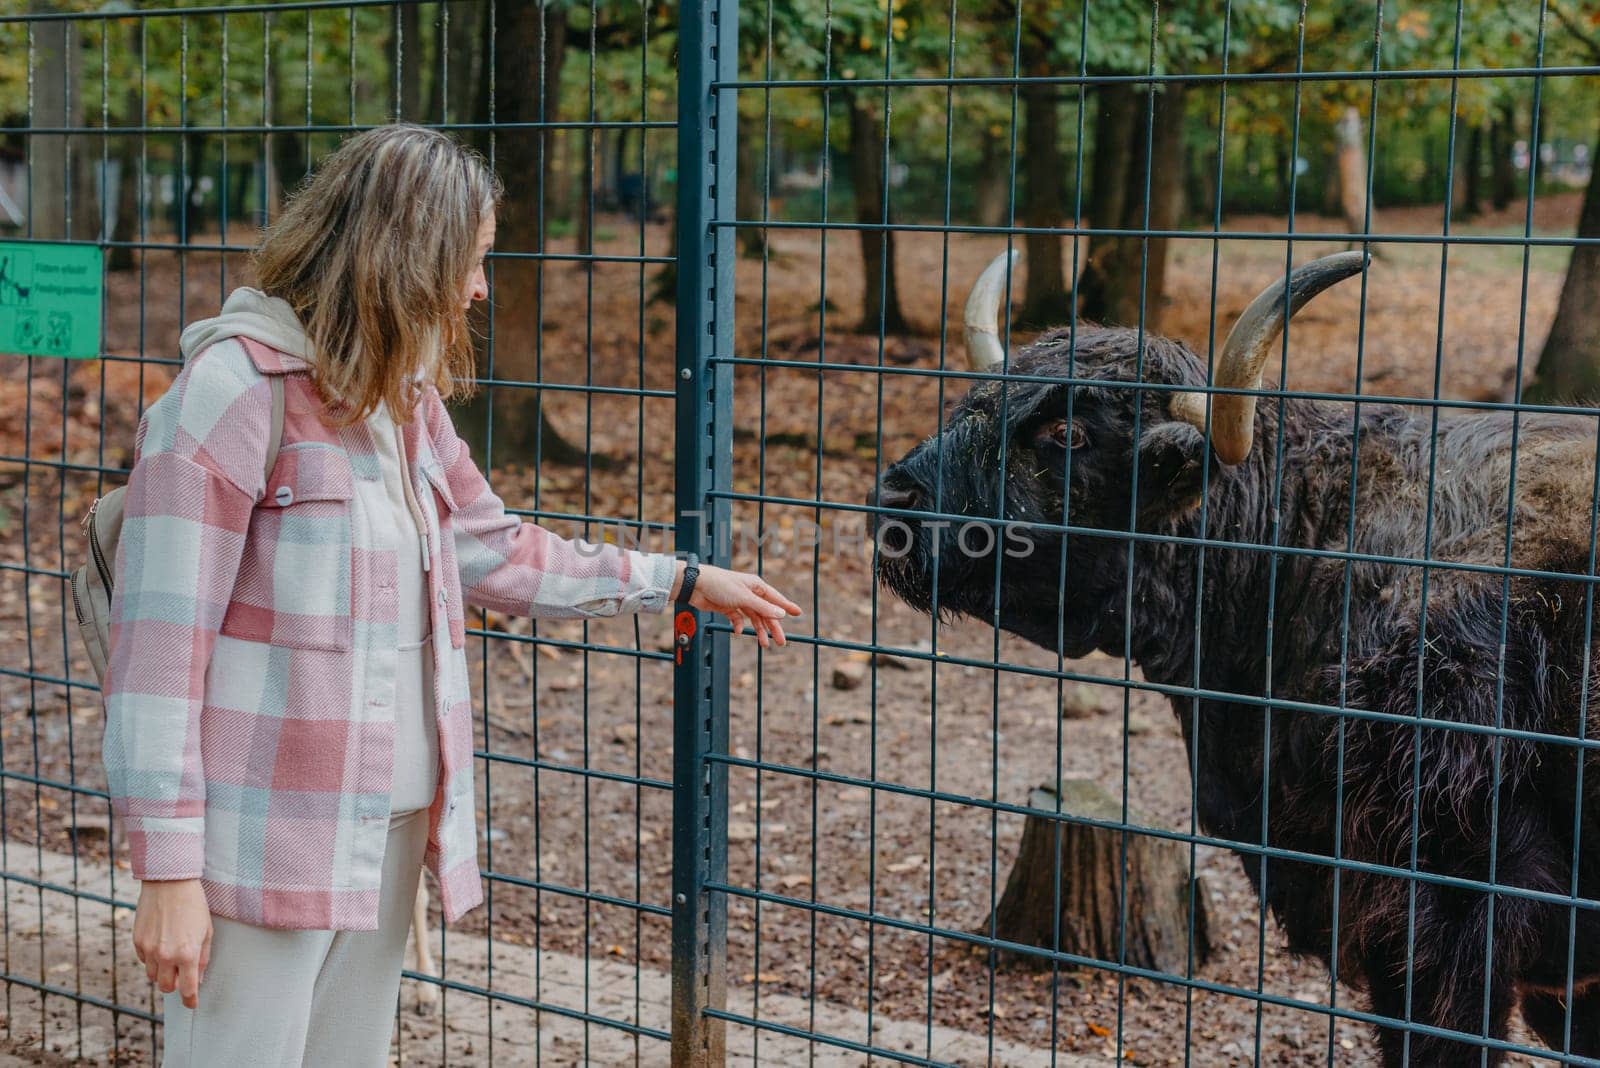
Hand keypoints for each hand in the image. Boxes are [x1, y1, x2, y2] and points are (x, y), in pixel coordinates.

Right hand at [133, 879, 212, 1008]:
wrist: (169, 883)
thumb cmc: (193, 905)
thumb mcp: (206, 931)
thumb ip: (202, 958)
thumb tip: (198, 979)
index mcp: (187, 954)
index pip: (187, 988)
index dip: (190, 1000)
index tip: (192, 1004)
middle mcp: (166, 955)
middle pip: (166, 987)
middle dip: (175, 985)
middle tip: (182, 975)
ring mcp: (149, 949)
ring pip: (153, 976)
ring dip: (163, 972)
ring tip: (172, 956)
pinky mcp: (137, 941)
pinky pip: (144, 960)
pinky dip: (152, 959)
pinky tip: (161, 943)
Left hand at [682, 563, 801, 648]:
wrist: (696, 585)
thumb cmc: (720, 585)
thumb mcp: (744, 597)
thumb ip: (763, 607)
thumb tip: (781, 613)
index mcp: (756, 586)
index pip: (776, 598)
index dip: (787, 607)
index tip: (798, 613)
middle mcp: (749, 593)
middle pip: (766, 612)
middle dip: (773, 627)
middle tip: (781, 642)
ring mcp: (738, 601)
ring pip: (753, 618)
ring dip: (758, 630)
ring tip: (763, 644)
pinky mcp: (727, 607)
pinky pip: (738, 619)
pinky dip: (739, 626)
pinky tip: (738, 631)